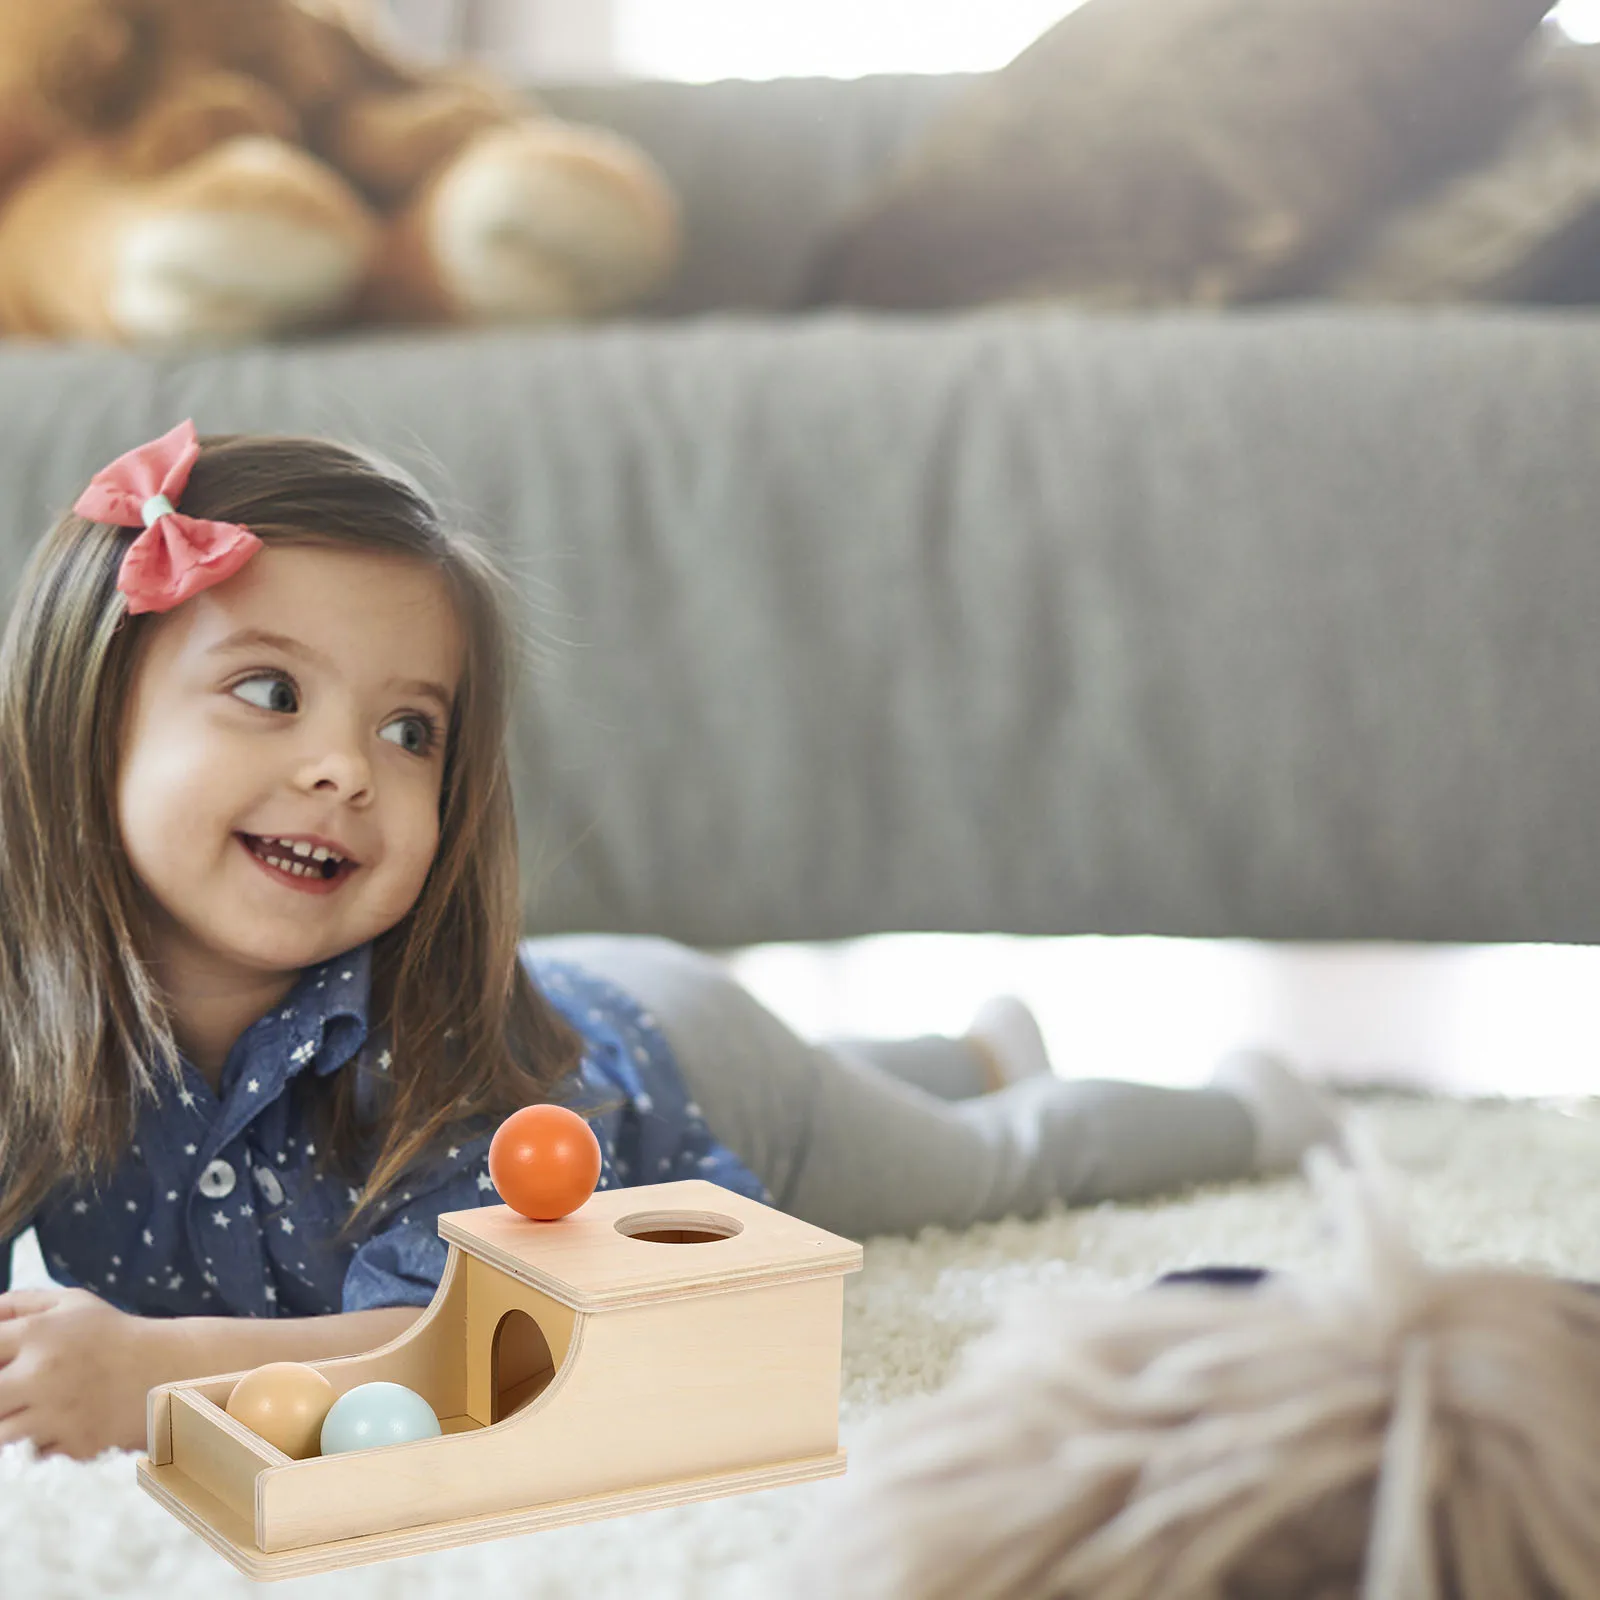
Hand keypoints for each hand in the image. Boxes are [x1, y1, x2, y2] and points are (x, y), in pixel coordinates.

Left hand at [0, 1287, 173, 1458]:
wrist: (166, 1369)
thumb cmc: (112, 1334)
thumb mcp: (72, 1302)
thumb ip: (20, 1304)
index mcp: (39, 1334)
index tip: (4, 1365)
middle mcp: (43, 1373)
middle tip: (13, 1393)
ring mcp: (57, 1414)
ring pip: (1, 1434)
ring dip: (11, 1424)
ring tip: (32, 1410)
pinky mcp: (72, 1445)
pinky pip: (33, 1454)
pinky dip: (38, 1445)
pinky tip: (56, 1426)